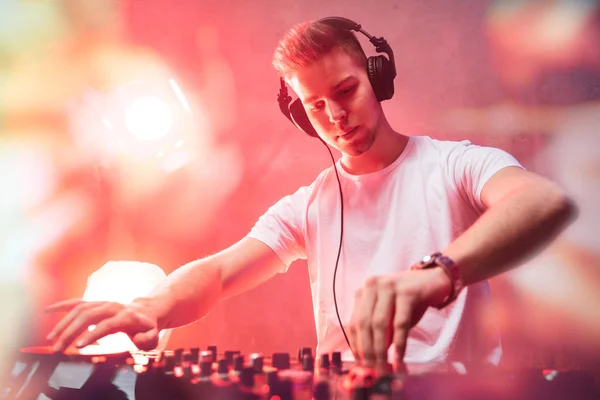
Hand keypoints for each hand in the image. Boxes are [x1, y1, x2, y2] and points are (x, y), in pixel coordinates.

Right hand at [45, 298, 160, 351]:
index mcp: (126, 316)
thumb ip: (147, 339)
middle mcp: (112, 306)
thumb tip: (136, 339)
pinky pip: (76, 302)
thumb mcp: (153, 335)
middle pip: (89, 316)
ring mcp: (102, 303)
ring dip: (63, 324)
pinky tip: (47, 310)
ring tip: (51, 340)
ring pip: (80, 310)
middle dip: (71, 332)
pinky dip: (62, 305)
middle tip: (58, 349)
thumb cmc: (147, 328)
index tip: (79, 347)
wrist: (146, 311)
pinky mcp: (94, 303)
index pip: (107, 324)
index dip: (93, 334)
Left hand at [348, 266, 451, 371]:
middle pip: (364, 323)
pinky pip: (400, 322)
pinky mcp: (407, 292)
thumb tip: (370, 358)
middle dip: (368, 350)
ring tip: (384, 366)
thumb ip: (378, 331)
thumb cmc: (409, 301)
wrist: (435, 279)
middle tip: (373, 369)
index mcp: (364, 291)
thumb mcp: (389, 315)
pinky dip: (399, 343)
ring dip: (381, 349)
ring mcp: (389, 286)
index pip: (354, 322)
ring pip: (380, 323)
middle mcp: (372, 285)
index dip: (356, 345)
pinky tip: (399, 357)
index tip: (360, 363)